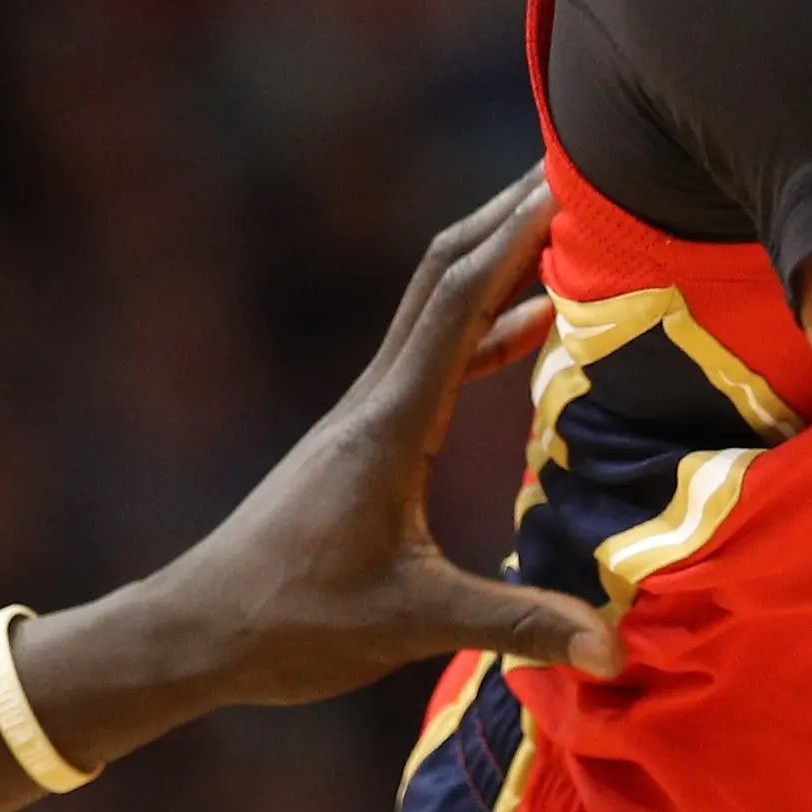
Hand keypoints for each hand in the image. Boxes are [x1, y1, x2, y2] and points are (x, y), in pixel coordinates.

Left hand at [134, 169, 624, 704]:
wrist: (197, 630)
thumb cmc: (291, 624)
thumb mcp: (412, 623)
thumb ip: (516, 624)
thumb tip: (614, 648)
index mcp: (390, 423)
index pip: (461, 298)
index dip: (519, 234)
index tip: (572, 178)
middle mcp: (376, 400)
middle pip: (447, 275)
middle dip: (510, 215)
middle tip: (579, 164)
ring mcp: (369, 416)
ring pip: (439, 309)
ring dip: (499, 260)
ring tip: (569, 222)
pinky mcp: (368, 442)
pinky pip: (438, 359)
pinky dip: (488, 326)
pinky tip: (532, 326)